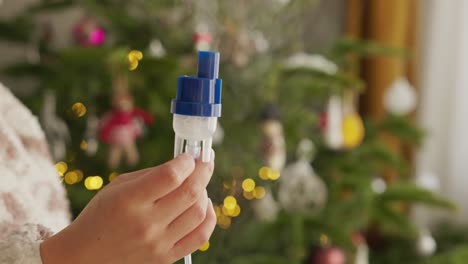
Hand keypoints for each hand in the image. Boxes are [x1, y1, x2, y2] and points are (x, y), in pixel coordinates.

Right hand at [41, 153, 215, 263]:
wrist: (84, 258)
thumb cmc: (101, 216)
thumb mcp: (117, 188)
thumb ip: (151, 175)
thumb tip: (184, 166)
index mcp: (129, 200)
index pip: (170, 176)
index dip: (186, 162)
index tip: (189, 156)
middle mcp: (145, 223)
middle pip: (190, 192)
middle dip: (203, 171)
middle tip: (205, 163)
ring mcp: (158, 244)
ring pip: (199, 213)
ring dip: (204, 193)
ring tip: (198, 186)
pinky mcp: (166, 258)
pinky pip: (200, 237)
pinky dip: (208, 218)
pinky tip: (202, 207)